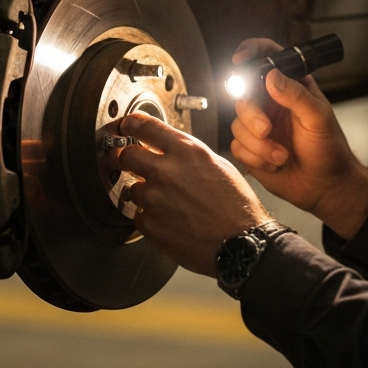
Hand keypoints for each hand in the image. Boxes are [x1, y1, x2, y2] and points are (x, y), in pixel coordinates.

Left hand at [115, 112, 271, 275]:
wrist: (241, 243)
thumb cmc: (237, 206)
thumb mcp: (219, 165)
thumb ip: (190, 155)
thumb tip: (172, 151)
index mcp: (187, 152)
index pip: (146, 128)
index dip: (131, 124)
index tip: (126, 125)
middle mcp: (167, 172)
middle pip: (126, 156)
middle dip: (127, 158)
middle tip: (132, 163)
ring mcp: (155, 199)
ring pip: (132, 189)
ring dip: (144, 193)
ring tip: (168, 203)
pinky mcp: (150, 224)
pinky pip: (139, 216)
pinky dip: (150, 217)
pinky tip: (169, 220)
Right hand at [229, 38, 367, 239]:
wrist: (325, 187)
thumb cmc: (329, 149)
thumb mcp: (318, 118)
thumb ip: (296, 95)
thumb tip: (271, 75)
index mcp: (290, 87)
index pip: (267, 57)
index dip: (250, 52)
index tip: (239, 60)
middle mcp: (271, 103)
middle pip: (243, 95)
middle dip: (252, 116)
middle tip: (267, 130)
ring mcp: (258, 126)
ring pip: (237, 124)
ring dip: (259, 144)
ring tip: (282, 156)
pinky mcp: (251, 149)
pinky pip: (237, 146)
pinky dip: (255, 158)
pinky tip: (275, 165)